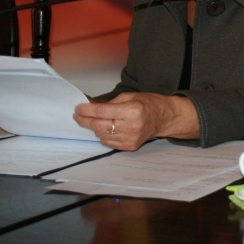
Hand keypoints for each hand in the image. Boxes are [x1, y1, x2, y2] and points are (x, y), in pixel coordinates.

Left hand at [73, 93, 197, 150]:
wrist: (165, 118)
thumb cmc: (149, 104)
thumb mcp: (130, 96)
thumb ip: (110, 103)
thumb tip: (90, 106)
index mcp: (133, 110)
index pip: (102, 112)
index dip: (87, 110)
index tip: (78, 108)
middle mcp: (132, 126)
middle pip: (99, 125)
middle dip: (85, 120)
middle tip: (78, 115)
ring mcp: (131, 138)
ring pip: (101, 135)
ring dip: (94, 128)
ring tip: (94, 121)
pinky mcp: (130, 146)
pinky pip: (108, 142)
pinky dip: (103, 135)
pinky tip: (106, 128)